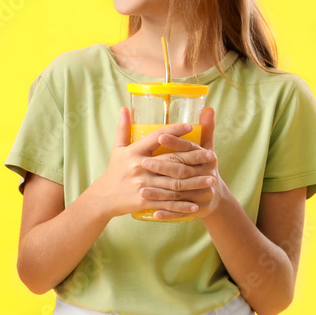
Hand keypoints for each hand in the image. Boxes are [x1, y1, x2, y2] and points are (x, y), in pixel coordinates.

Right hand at [91, 108, 213, 220]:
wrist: (103, 197)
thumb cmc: (114, 171)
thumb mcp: (117, 149)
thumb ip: (123, 128)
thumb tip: (125, 108)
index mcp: (134, 152)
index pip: (157, 137)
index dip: (174, 131)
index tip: (191, 126)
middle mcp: (139, 167)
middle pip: (171, 161)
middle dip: (194, 159)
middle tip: (211, 156)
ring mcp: (142, 185)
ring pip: (174, 184)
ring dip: (195, 183)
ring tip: (211, 179)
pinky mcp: (144, 201)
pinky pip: (167, 203)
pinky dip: (182, 206)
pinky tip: (196, 205)